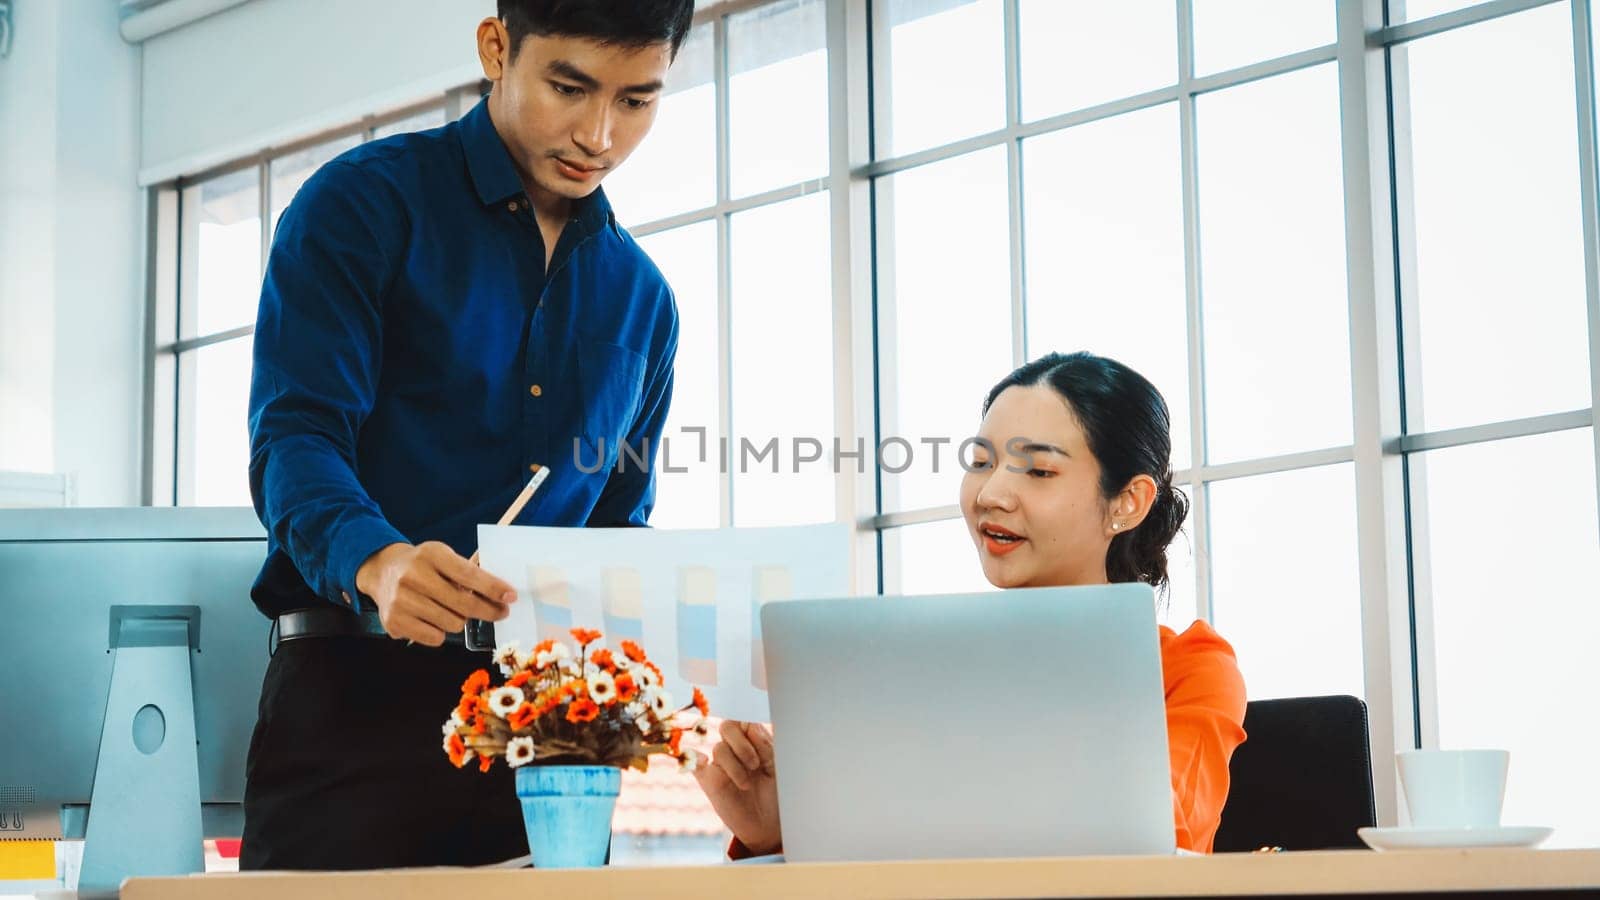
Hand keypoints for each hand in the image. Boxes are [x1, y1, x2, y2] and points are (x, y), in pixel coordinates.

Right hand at [354, 541, 515, 645]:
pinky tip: (433, 619)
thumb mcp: (443, 556)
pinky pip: (435, 638)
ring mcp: (401, 600)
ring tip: (452, 609)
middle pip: (463, 604)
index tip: (511, 597)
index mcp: (431, 554)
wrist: (382, 571)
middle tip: (500, 612)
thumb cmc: (423, 565)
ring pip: (452, 623)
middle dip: (488, 610)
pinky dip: (441, 632)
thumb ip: (468, 572)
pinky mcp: (394, 621)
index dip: (493, 588)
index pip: (468, 574)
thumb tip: (502, 593)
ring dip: (460, 620)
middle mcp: (413, 576)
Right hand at [693, 720, 781, 854]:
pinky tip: (702, 760)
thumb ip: (765, 745)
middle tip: (755, 765)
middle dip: (742, 744)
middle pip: (727, 726)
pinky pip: (692, 763)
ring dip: (735, 767)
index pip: (745, 719)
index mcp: (753, 741)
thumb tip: (751, 726)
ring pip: (719, 749)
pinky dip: (692, 758)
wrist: (768, 825)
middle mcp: (735, 749)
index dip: (749, 725)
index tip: (759, 738)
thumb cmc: (776, 794)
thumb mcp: (777, 768)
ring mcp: (720, 765)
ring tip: (747, 784)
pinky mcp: (708, 781)